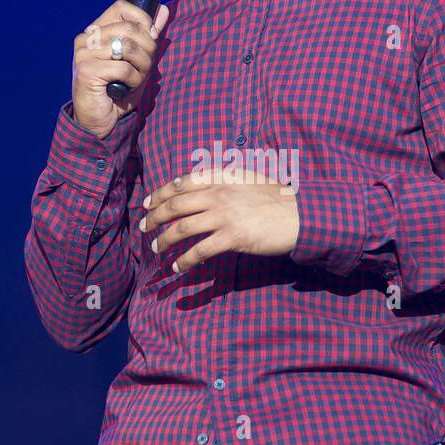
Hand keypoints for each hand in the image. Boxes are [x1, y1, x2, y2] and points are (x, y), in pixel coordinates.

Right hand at [71, 1, 169, 139]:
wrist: (98, 122)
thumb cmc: (118, 90)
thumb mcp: (138, 60)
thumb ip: (148, 35)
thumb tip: (163, 10)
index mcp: (95, 31)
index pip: (121, 7)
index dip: (143, 20)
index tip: (151, 38)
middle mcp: (86, 39)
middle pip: (130, 28)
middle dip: (148, 49)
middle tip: (145, 68)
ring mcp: (83, 54)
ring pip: (128, 47)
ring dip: (142, 67)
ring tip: (135, 79)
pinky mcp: (86, 71)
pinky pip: (123, 68)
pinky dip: (134, 80)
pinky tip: (126, 88)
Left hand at [140, 168, 299, 272]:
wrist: (300, 215)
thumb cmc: (278, 199)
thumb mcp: (249, 180)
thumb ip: (227, 181)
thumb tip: (207, 189)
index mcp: (222, 177)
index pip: (181, 183)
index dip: (160, 193)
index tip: (148, 203)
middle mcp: (219, 194)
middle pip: (175, 205)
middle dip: (155, 217)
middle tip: (144, 228)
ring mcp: (224, 216)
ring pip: (182, 228)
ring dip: (165, 240)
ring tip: (156, 249)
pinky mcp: (232, 237)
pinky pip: (200, 251)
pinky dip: (185, 260)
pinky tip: (178, 267)